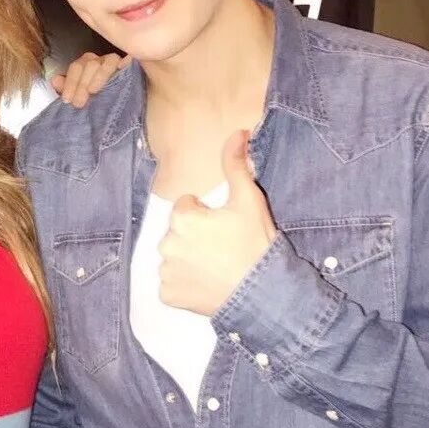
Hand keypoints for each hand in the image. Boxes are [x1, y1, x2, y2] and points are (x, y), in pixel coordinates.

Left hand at [50, 52, 131, 106]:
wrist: (118, 110)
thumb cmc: (96, 101)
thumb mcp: (78, 96)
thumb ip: (66, 88)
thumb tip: (54, 80)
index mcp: (85, 65)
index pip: (76, 68)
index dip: (70, 83)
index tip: (67, 99)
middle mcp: (99, 61)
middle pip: (89, 64)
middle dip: (81, 84)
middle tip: (79, 102)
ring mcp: (114, 62)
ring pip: (106, 62)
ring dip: (98, 76)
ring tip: (93, 91)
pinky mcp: (128, 66)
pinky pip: (125, 62)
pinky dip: (122, 65)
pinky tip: (121, 71)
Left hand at [158, 129, 277, 315]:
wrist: (262, 293)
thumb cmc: (255, 244)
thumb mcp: (249, 200)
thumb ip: (236, 165)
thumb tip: (237, 132)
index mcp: (182, 218)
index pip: (186, 207)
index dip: (206, 214)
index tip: (223, 226)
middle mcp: (166, 245)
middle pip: (178, 232)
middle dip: (195, 236)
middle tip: (222, 247)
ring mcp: (166, 273)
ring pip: (174, 257)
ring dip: (188, 259)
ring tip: (216, 266)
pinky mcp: (168, 295)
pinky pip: (171, 284)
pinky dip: (184, 284)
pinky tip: (206, 283)